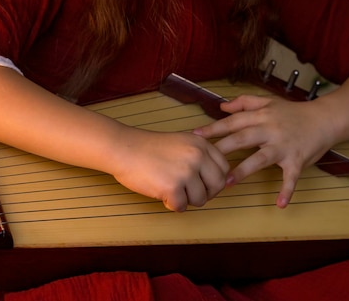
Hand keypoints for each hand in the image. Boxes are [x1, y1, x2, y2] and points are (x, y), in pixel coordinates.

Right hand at [111, 127, 229, 211]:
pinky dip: (172, 205)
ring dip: (186, 200)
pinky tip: (162, 194)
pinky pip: (181, 207)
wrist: (124, 148)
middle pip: (217, 185)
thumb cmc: (150, 149)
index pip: (224, 168)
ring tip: (171, 190)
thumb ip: (201, 156)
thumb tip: (219, 180)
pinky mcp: (172, 187)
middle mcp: (197, 156)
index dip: (215, 180)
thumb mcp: (183, 142)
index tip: (204, 184)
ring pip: (200, 199)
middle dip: (206, 194)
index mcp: (202, 144)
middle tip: (191, 194)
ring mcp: (186, 172)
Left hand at [193, 95, 335, 207]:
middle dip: (223, 149)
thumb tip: (222, 106)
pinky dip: (286, 190)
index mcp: (262, 116)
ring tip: (227, 182)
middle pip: (243, 139)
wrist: (324, 119)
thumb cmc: (294, 112)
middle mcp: (271, 130)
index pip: (234, 122)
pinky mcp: (297, 159)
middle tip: (203, 160)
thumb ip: (245, 102)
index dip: (215, 128)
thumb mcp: (269, 101)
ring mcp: (284, 146)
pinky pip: (291, 177)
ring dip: (244, 170)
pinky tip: (279, 204)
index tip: (196, 136)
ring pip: (261, 158)